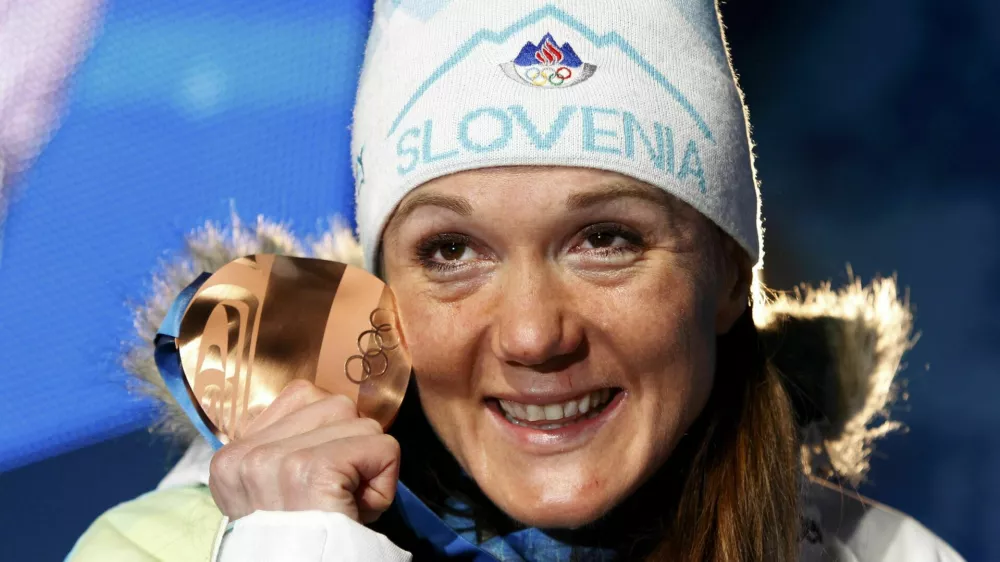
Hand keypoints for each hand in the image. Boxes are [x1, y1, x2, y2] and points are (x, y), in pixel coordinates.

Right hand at [208, 380, 400, 523]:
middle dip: (350, 446)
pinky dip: (385, 481)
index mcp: (232, 457)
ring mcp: (277, 460)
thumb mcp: (280, 492)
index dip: (327, 436)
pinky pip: (383, 448)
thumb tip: (334, 411)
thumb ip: (291, 448)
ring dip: (368, 464)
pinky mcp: (313, 469)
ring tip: (344, 503)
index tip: (317, 483)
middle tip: (335, 496)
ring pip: (361, 424)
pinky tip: (359, 509)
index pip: (302, 396)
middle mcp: (247, 454)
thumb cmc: (303, 542)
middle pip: (335, 405)